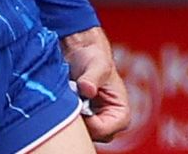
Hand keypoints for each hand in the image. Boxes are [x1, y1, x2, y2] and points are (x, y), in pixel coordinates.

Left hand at [62, 26, 129, 140]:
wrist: (79, 52)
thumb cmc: (93, 56)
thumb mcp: (96, 64)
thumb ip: (92, 77)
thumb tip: (87, 89)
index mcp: (121, 113)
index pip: (103, 131)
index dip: (88, 121)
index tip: (78, 104)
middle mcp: (109, 122)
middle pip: (92, 135)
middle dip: (79, 119)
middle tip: (72, 99)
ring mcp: (95, 123)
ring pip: (80, 132)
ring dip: (72, 117)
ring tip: (70, 96)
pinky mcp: (82, 121)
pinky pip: (71, 127)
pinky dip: (66, 116)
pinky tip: (66, 101)